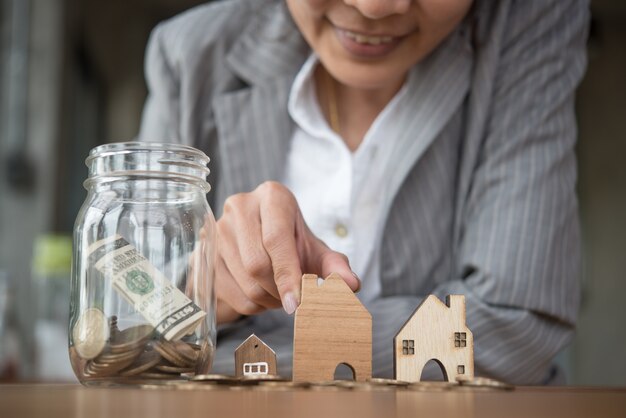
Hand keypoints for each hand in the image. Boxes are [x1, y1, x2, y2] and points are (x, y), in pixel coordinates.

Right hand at [215, 181, 359, 323]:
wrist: (258, 243)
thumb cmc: (293, 245)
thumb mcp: (316, 251)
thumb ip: (335, 266)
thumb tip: (351, 285)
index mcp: (272, 196)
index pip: (276, 238)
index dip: (288, 274)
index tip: (297, 303)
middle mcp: (240, 206)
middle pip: (257, 264)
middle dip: (279, 290)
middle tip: (294, 298)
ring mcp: (217, 229)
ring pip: (244, 282)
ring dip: (267, 300)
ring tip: (279, 293)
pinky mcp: (204, 253)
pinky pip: (229, 293)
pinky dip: (251, 305)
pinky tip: (260, 294)